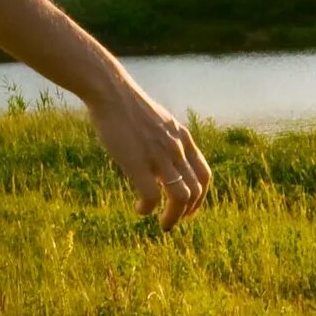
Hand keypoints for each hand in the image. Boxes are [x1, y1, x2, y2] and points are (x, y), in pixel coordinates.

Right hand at [88, 80, 211, 228]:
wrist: (111, 91)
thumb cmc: (127, 106)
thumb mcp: (157, 120)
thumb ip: (165, 139)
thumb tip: (162, 156)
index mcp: (182, 138)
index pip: (204, 174)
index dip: (200, 197)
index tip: (188, 208)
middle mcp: (176, 149)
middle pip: (196, 190)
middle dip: (187, 212)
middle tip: (171, 221)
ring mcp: (159, 156)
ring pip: (180, 197)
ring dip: (174, 216)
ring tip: (163, 223)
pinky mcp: (138, 163)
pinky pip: (152, 196)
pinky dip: (148, 209)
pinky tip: (139, 209)